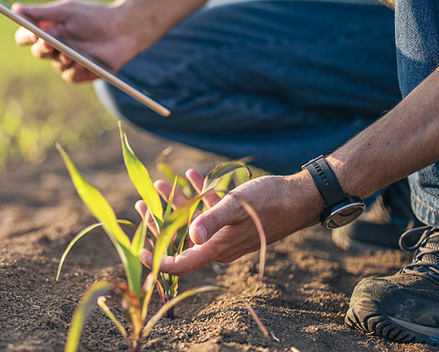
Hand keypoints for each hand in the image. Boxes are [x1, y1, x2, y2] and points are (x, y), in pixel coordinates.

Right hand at [12, 0, 137, 82]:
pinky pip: (69, 74)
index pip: (25, 36)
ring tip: (72, 52)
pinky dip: (76, 68)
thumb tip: (15, 9)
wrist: (123, 29)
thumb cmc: (94, 16)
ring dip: (62, 57)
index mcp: (46, 30)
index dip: (26, 36)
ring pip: (55, 63)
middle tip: (49, 43)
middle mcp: (52, 47)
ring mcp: (64, 62)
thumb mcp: (67, 10)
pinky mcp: (78, 74)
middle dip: (43, 47)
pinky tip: (84, 62)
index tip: (31, 33)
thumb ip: (42, 12)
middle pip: (37, 52)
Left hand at [136, 169, 322, 275]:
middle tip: (140, 204)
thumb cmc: (270, 201)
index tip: (137, 250)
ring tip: (159, 184)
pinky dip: (199, 194)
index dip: (157, 260)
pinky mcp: (235, 220)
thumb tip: (191, 236)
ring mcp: (227, 233)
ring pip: (194, 222)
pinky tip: (192, 175)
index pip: (180, 264)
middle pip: (181, 241)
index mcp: (218, 248)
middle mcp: (219, 246)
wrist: (301, 197)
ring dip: (177, 203)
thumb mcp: (237, 206)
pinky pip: (211, 210)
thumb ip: (213, 219)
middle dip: (159, 223)